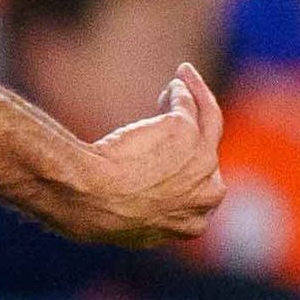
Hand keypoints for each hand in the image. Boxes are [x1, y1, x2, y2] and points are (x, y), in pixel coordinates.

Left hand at [45, 60, 227, 247]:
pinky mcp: (185, 132)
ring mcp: (202, 160)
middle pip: (209, 151)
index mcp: (193, 224)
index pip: (198, 187)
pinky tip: (173, 82)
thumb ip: (146, 208)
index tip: (173, 151)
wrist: (89, 198)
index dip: (186, 166)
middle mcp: (208, 194)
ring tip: (184, 76)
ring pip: (210, 120)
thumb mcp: (129, 221)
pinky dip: (183, 89)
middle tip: (183, 102)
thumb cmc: (96, 212)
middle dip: (198, 126)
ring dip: (198, 94)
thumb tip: (135, 197)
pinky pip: (187, 102)